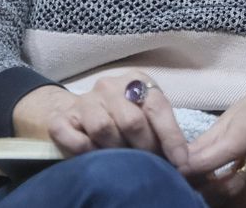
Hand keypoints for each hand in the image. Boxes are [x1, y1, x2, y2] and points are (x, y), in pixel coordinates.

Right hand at [11, 74, 189, 169]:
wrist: (80, 111)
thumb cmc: (123, 116)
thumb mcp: (146, 115)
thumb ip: (162, 132)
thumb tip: (183, 161)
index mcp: (136, 80)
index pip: (157, 107)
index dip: (171, 137)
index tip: (179, 161)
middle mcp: (110, 86)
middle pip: (131, 120)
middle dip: (144, 148)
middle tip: (149, 164)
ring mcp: (84, 100)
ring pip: (103, 128)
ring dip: (115, 150)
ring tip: (122, 161)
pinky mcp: (61, 118)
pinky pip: (72, 137)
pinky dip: (84, 150)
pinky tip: (94, 156)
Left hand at [184, 88, 245, 207]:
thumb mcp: (235, 113)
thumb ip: (208, 139)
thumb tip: (180, 159)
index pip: (219, 155)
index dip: (195, 167)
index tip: (177, 170)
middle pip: (229, 186)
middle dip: (202, 191)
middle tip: (185, 187)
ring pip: (239, 203)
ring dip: (216, 203)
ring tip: (201, 194)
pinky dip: (234, 207)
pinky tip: (222, 199)